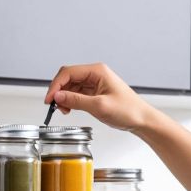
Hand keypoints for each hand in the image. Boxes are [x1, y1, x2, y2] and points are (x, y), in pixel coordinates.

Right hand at [43, 63, 159, 132]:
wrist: (142, 120)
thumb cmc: (128, 110)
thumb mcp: (99, 106)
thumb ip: (76, 101)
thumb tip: (57, 97)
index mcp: (97, 71)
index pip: (68, 72)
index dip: (56, 85)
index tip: (49, 99)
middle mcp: (95, 74)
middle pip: (67, 78)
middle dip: (58, 91)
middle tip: (53, 105)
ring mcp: (94, 83)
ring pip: (70, 86)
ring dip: (63, 97)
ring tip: (64, 110)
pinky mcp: (94, 93)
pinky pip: (76, 94)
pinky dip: (70, 101)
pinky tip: (69, 109)